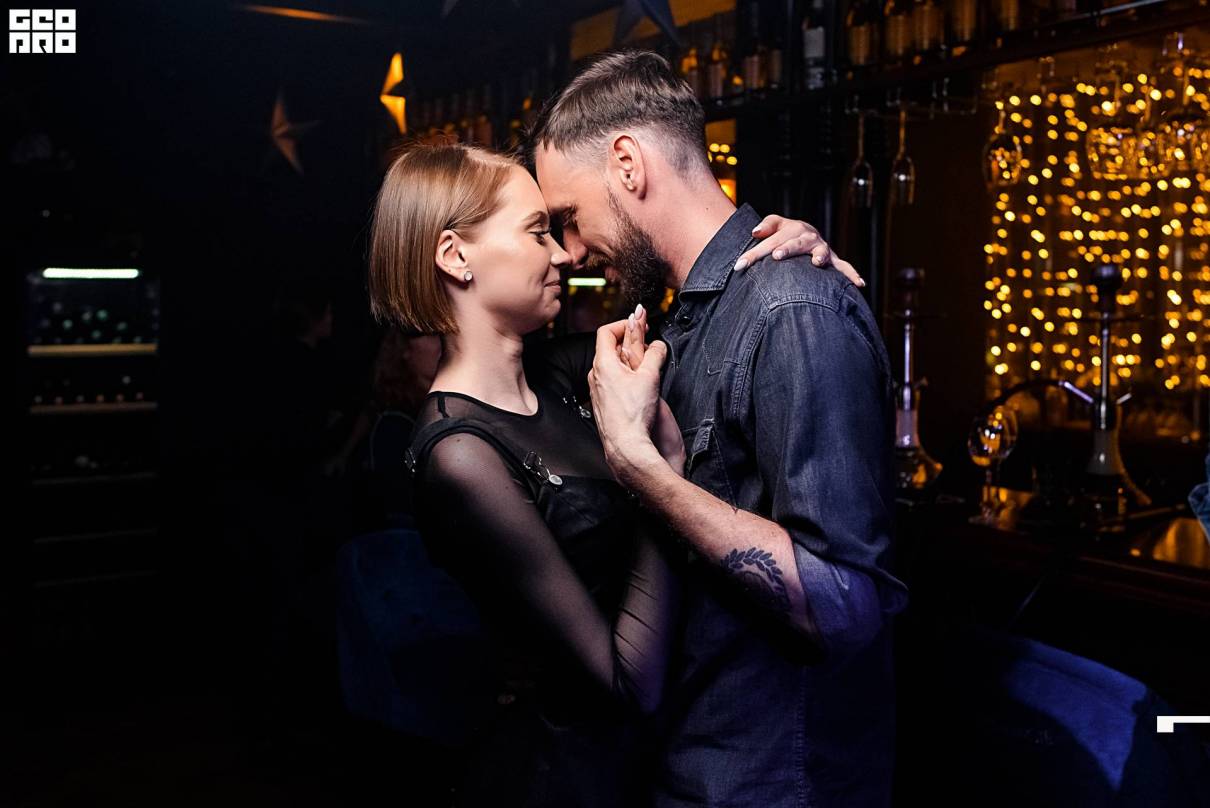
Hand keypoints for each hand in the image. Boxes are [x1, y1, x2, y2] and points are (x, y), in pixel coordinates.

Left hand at [588, 308, 667, 485]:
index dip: (624, 324)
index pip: (607, 331)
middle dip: (629, 341)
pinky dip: (625, 376)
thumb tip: (657, 343)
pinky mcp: (602, 403)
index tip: (639, 325)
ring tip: (645, 364)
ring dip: (628, 360)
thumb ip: (654, 353)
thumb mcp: (650, 376)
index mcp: (604, 364)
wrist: (626, 446)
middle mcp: (596, 375)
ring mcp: (597, 390)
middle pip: (609, 347)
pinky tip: (638, 386)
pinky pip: (612, 382)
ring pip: (611, 366)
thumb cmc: (634, 415)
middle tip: (646, 341)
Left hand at [734, 215, 864, 287]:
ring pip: (821, 252)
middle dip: (787, 249)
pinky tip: (859, 284)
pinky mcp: (833, 261)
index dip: (753, 254)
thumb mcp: (775, 225)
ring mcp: (822, 249)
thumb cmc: (785, 233)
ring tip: (817, 263)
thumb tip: (755, 232)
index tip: (739, 266)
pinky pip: (843, 267)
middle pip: (795, 243)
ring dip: (819, 257)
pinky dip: (851, 274)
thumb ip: (766, 226)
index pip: (769, 242)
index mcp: (792, 229)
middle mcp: (808, 237)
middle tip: (777, 255)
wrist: (804, 233)